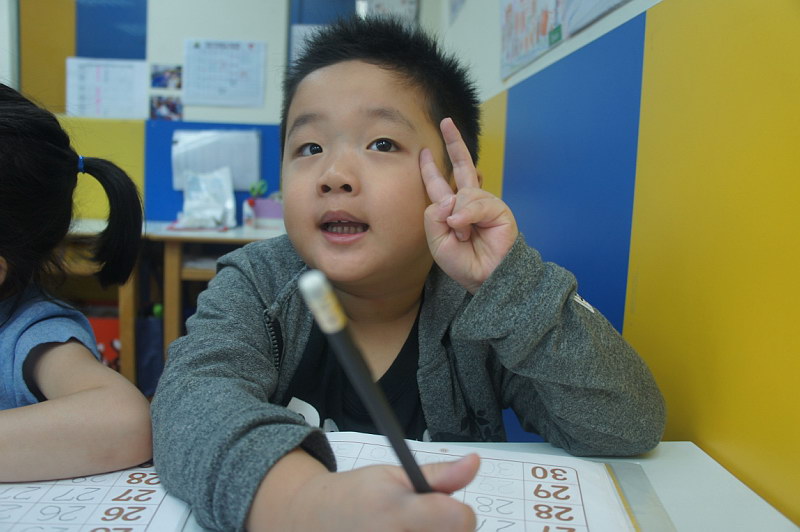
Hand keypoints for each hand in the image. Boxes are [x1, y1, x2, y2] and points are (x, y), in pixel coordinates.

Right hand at [250, 449, 479, 530]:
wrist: (312, 521)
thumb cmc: (356, 497)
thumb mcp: (393, 475)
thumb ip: (438, 476)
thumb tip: (474, 462)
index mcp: (396, 511)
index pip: (459, 519)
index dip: (460, 513)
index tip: (446, 508)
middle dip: (446, 530)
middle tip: (423, 522)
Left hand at [421, 118, 517, 292]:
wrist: (485, 278)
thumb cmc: (462, 262)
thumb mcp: (436, 240)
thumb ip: (434, 216)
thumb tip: (450, 198)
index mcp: (450, 209)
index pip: (439, 183)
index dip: (430, 167)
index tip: (425, 150)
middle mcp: (468, 202)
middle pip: (461, 166)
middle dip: (455, 143)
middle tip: (446, 122)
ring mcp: (484, 204)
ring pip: (462, 193)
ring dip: (457, 217)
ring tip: (461, 236)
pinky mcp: (499, 209)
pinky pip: (476, 203)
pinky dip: (468, 216)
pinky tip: (465, 230)